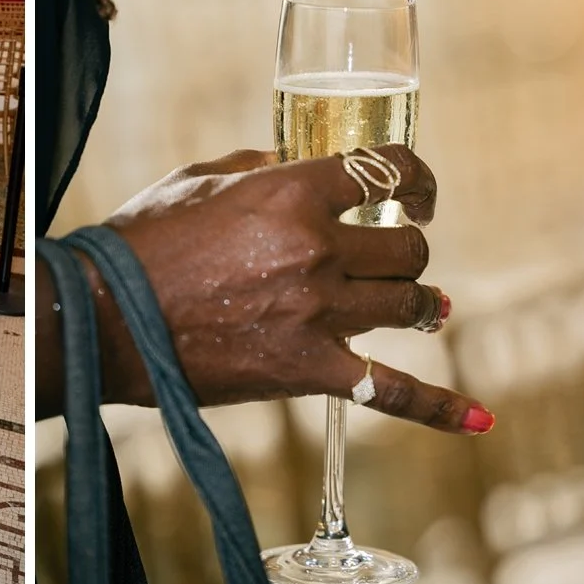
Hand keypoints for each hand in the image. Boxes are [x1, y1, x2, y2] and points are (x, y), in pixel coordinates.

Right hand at [94, 144, 492, 434]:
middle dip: (405, 250)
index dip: (418, 177)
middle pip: (407, 248)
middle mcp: (316, 248)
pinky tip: (479, 417)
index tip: (420, 192)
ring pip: (410, 305)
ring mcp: (318, 313)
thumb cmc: (142, 242)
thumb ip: (260, 167)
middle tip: (391, 258)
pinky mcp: (309, 371)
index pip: (387, 170)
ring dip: (419, 303)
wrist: (104, 318)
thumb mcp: (197, 179)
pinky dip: (441, 408)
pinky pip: (393, 391)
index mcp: (291, 190)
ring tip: (421, 306)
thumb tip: (296, 166)